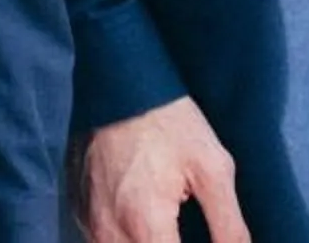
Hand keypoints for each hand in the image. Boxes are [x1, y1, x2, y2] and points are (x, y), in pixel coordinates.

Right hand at [73, 97, 248, 242]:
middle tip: (182, 228)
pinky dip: (124, 237)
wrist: (120, 81)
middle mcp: (109, 233)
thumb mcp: (213, 169)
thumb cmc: (168, 121)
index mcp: (146, 226)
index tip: (202, 238)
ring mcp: (89, 224)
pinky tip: (142, 216)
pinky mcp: (79, 211)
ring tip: (165, 221)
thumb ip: (229, 227)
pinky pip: (102, 241)